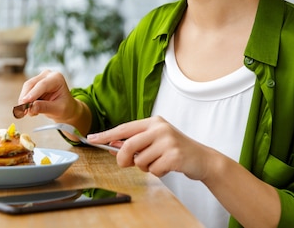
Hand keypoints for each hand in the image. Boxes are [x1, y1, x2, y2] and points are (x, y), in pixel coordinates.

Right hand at [18, 70, 79, 121]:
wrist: (65, 107)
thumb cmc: (65, 107)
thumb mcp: (58, 109)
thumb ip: (45, 108)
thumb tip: (31, 107)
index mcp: (57, 78)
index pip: (43, 85)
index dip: (33, 93)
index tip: (25, 102)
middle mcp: (47, 75)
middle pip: (31, 84)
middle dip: (26, 98)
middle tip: (24, 111)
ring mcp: (39, 79)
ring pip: (26, 88)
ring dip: (25, 101)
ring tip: (32, 113)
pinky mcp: (34, 85)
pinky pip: (25, 93)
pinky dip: (25, 102)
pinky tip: (32, 109)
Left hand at [87, 116, 212, 180]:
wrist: (202, 158)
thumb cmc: (174, 150)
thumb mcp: (155, 141)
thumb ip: (137, 142)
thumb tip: (113, 146)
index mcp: (153, 122)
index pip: (124, 128)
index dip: (106, 135)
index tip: (91, 139)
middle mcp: (160, 128)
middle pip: (129, 145)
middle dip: (124, 158)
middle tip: (127, 164)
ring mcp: (168, 141)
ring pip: (140, 161)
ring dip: (146, 167)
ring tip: (158, 162)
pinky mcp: (174, 155)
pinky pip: (154, 170)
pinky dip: (157, 172)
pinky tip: (168, 167)